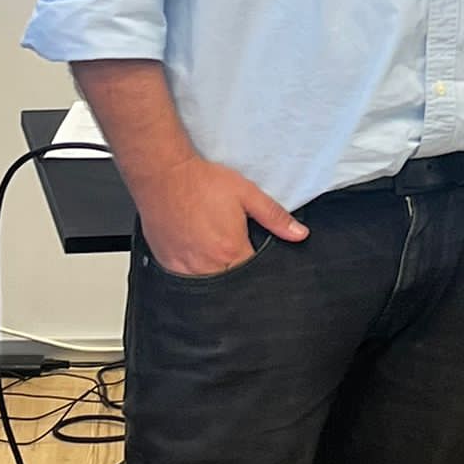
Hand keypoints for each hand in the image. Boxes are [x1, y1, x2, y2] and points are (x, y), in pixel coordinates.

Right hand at [133, 155, 307, 277]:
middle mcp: (207, 265)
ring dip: (216, 276)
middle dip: (238, 276)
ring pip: (208, 286)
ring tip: (216, 252)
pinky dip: (194, 274)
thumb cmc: (203, 183)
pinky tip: (197, 255)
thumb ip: (275, 217)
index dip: (260, 271)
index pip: (253, 276)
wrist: (164, 176)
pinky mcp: (168, 265)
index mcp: (231, 251)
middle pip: (230, 285)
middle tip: (234, 252)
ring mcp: (185, 268)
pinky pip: (185, 281)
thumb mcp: (247, 194)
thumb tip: (300, 234)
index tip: (258, 259)